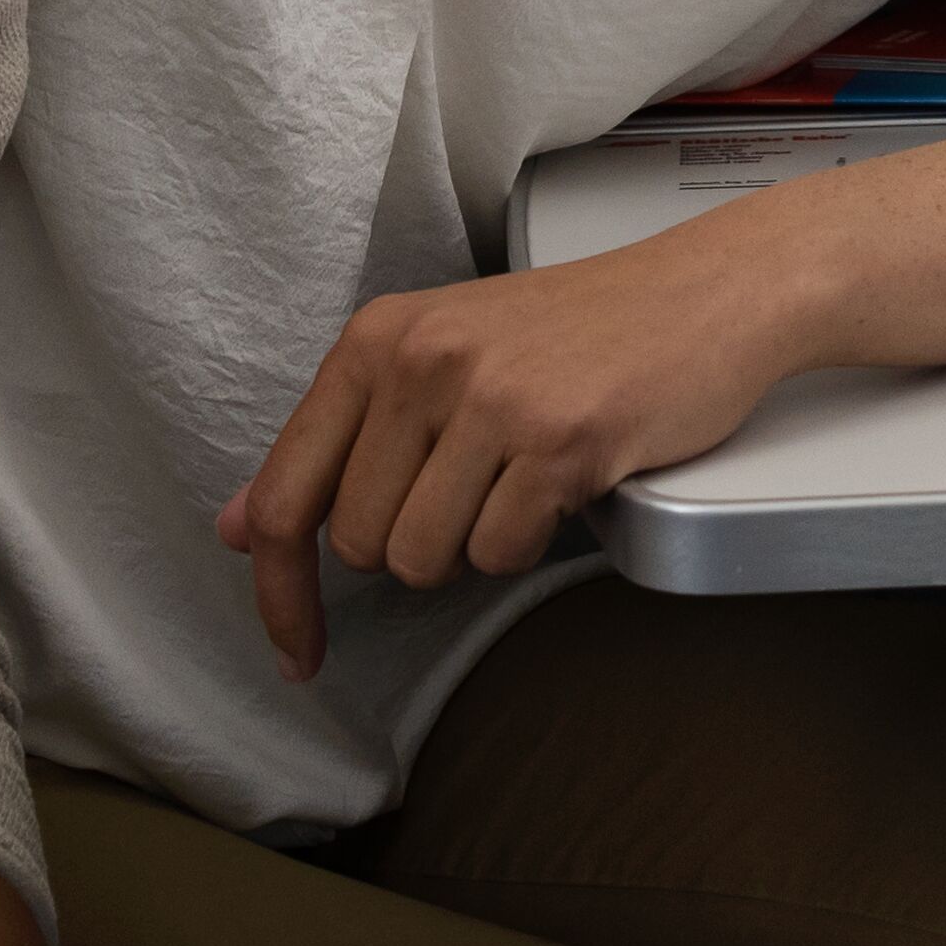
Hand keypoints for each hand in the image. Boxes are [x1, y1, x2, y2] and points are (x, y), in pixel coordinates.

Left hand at [212, 218, 816, 682]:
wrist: (708, 293)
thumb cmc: (577, 332)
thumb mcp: (438, 357)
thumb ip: (340, 439)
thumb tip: (238, 527)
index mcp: (376, 340)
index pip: (285, 493)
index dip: (279, 592)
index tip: (295, 651)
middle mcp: (420, 361)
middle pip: (360, 543)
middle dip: (414, 548)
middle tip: (475, 494)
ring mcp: (490, 399)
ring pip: (425, 558)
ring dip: (472, 548)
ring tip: (519, 483)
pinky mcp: (558, 440)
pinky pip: (501, 553)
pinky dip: (529, 541)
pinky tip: (562, 484)